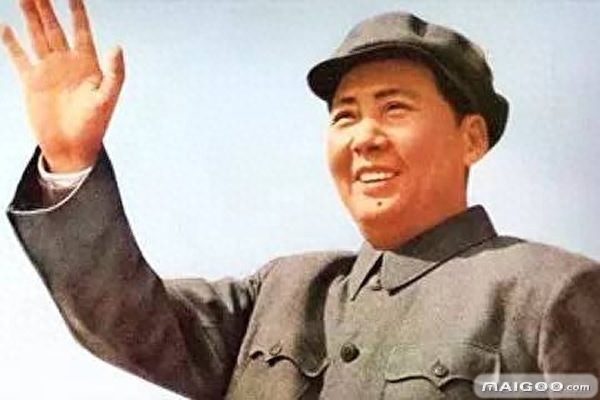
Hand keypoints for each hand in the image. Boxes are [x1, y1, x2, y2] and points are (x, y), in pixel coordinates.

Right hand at [1, 0, 124, 171]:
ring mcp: (48, 70)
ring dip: (30, 16)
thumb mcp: (108, 98)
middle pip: (54, 26)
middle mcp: (67, 62)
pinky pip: (19, 57)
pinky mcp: (32, 82)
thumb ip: (115, 73)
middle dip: (45, 5)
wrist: (72, 147)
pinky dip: (11, 43)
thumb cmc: (94, 125)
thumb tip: (117, 46)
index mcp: (87, 63)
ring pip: (37, 36)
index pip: (81, 29)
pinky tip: (5, 26)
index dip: (77, 10)